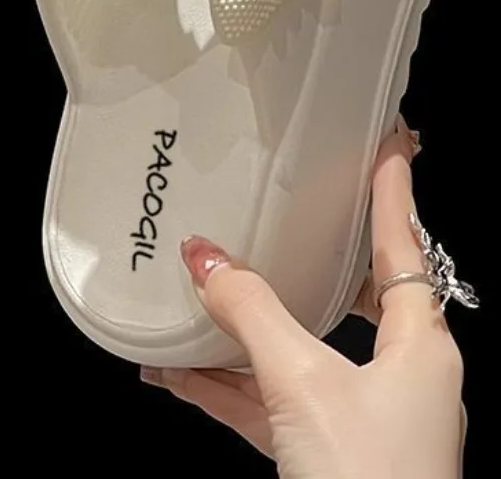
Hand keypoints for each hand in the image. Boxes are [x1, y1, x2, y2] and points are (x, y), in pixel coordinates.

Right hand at [141, 120, 467, 478]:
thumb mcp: (302, 382)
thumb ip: (250, 312)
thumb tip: (205, 257)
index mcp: (421, 347)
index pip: (406, 248)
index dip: (394, 194)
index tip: (393, 149)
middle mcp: (400, 376)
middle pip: (353, 295)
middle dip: (316, 258)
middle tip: (299, 213)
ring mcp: (361, 415)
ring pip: (297, 349)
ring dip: (243, 329)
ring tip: (196, 294)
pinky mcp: (323, 451)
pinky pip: (269, 400)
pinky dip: (225, 384)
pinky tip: (177, 373)